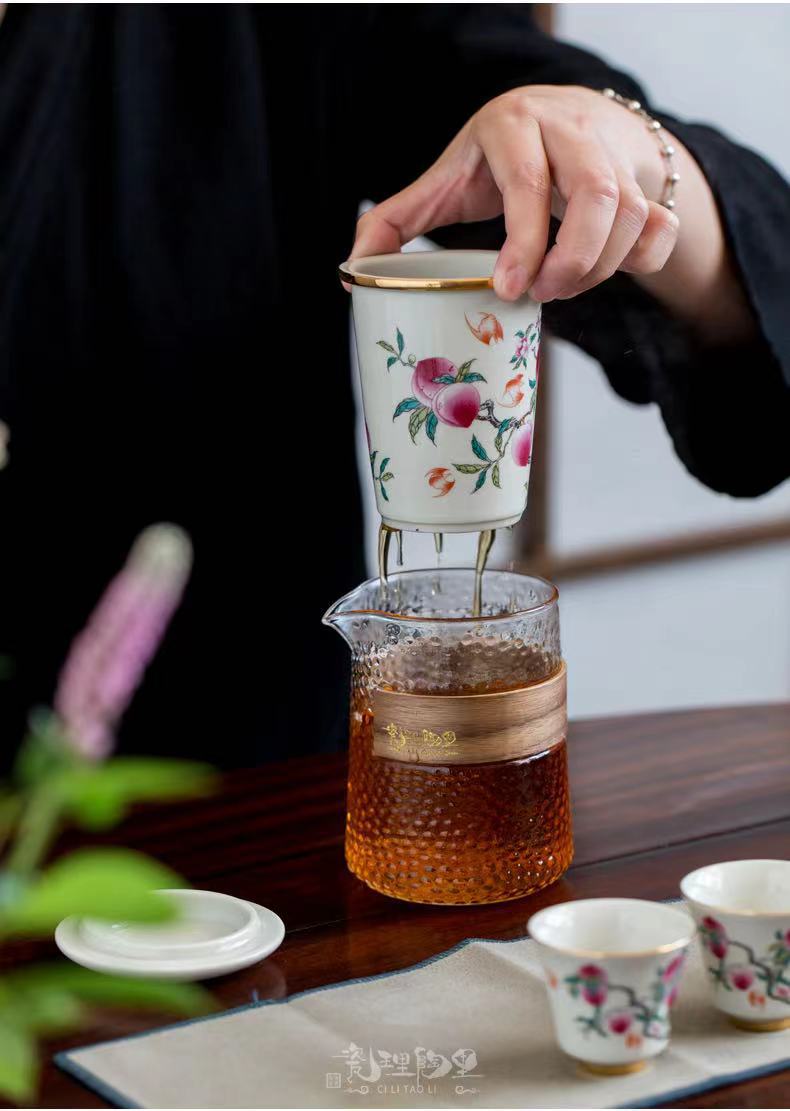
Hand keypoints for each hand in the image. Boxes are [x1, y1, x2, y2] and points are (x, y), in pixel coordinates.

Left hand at [350, 85, 679, 303]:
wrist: (574, 121)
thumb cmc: (497, 160)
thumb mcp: (445, 180)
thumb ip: (396, 220)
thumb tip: (351, 271)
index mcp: (513, 125)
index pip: (525, 181)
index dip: (521, 242)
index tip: (508, 289)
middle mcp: (570, 129)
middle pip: (596, 196)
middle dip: (571, 261)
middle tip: (541, 295)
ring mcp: (615, 151)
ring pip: (632, 214)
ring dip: (601, 268)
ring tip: (562, 288)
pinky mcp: (648, 179)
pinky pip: (661, 226)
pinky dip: (641, 261)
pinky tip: (609, 272)